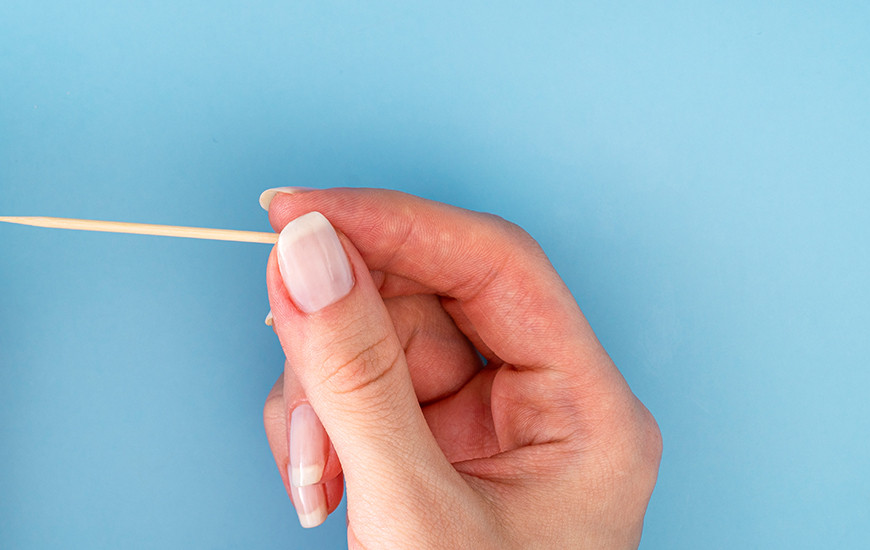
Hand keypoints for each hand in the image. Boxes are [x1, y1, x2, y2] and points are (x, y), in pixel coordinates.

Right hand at [258, 188, 660, 546]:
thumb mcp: (411, 508)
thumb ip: (356, 377)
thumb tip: (307, 252)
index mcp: (584, 411)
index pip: (492, 264)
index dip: (391, 224)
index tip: (295, 213)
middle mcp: (537, 407)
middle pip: (421, 302)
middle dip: (337, 338)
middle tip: (285, 356)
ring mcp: (479, 432)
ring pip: (373, 345)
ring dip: (316, 397)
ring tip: (314, 476)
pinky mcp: (427, 454)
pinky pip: (355, 395)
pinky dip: (315, 429)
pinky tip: (317, 484)